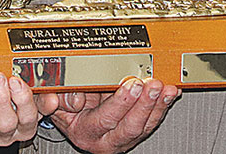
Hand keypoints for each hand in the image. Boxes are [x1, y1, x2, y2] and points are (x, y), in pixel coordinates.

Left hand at [0, 72, 37, 145]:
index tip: (17, 81)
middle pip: (5, 123)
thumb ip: (41, 95)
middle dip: (1, 100)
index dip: (22, 100)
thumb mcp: (33, 96)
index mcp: (25, 124)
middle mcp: (6, 131)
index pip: (27, 117)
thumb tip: (53, 97)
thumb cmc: (14, 97)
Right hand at [36, 77, 177, 153]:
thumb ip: (60, 98)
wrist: (73, 115)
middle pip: (130, 127)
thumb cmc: (65, 106)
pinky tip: (170, 94)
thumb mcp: (55, 101)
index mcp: (85, 132)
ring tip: (165, 88)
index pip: (105, 119)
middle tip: (152, 85)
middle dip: (144, 104)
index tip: (131, 85)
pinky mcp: (136, 132)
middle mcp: (106, 140)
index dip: (121, 103)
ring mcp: (123, 138)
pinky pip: (153, 122)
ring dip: (158, 106)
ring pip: (145, 126)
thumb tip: (69, 98)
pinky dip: (163, 106)